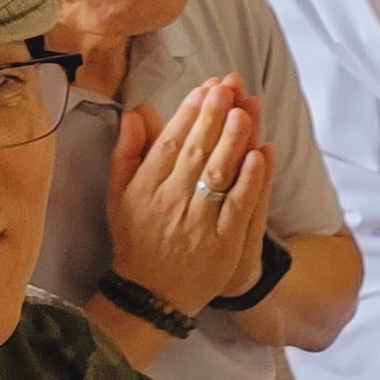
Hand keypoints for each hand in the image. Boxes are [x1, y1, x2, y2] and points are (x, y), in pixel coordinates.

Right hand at [107, 78, 272, 312]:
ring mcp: (197, 223)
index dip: (189, 112)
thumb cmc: (136, 238)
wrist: (150, 294)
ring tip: (245, 109)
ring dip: (232, 140)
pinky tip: (260, 154)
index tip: (206, 87)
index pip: (168, 142)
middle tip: (229, 85)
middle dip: (213, 115)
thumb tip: (138, 111)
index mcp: (144, 189)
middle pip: (195, 152)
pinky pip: (238, 206)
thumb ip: (128, 152)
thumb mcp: (119, 195)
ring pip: (217, 175)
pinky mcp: (222, 243)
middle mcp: (169, 202)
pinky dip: (250, 180)